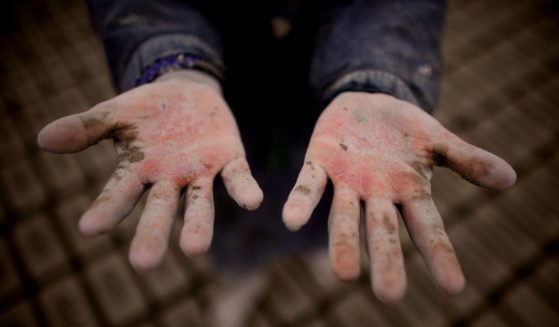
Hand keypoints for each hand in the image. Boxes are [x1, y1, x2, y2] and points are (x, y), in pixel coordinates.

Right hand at [38, 71, 262, 270]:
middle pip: (158, 209)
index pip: (118, 193)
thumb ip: (87, 127)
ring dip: (197, 225)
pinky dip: (244, 190)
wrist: (188, 94)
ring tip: (195, 248)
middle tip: (143, 263)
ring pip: (199, 203)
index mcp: (138, 170)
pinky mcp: (229, 159)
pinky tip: (253, 202)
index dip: (106, 209)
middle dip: (151, 233)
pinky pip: (238, 177)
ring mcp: (200, 173)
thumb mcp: (116, 113)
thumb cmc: (147, 111)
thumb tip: (43, 138)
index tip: (89, 228)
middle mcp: (169, 179)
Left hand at [283, 92, 515, 301]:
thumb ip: (467, 159)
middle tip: (389, 295)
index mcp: (409, 191)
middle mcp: (377, 195)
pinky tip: (291, 220)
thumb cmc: (405, 129)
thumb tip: (510, 177)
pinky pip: (309, 185)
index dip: (440, 254)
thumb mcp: (437, 140)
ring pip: (344, 218)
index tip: (454, 287)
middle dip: (386, 260)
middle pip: (383, 232)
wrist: (367, 101)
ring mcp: (347, 183)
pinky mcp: (320, 163)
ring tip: (342, 274)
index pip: (428, 228)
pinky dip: (301, 202)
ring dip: (343, 243)